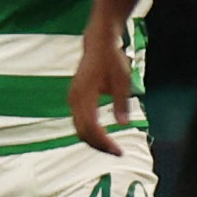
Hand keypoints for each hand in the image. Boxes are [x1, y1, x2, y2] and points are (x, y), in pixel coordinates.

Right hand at [68, 29, 133, 154]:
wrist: (98, 43)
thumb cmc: (111, 60)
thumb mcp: (122, 80)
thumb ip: (121, 103)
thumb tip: (123, 123)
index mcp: (85, 94)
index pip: (90, 127)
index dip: (104, 141)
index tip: (118, 150)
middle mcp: (75, 99)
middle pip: (82, 131)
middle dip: (99, 145)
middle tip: (117, 152)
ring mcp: (73, 99)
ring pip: (79, 128)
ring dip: (94, 140)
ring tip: (111, 147)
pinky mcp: (75, 99)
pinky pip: (79, 121)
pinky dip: (90, 131)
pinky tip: (103, 135)